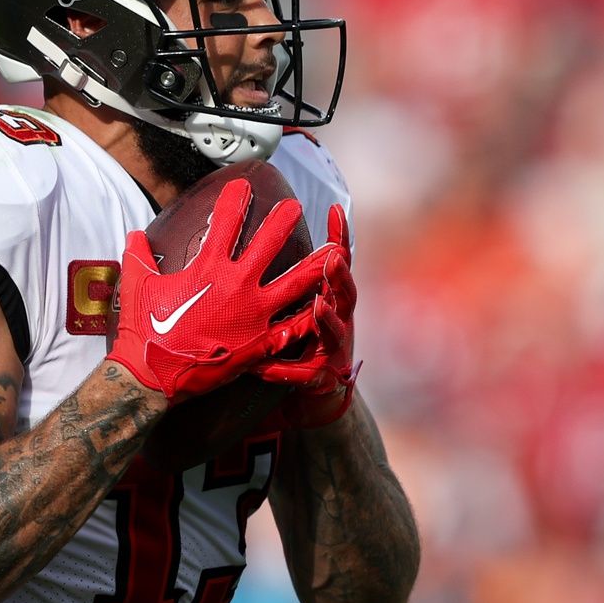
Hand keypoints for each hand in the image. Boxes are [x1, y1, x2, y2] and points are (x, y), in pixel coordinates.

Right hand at [109, 179, 339, 402]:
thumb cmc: (144, 330)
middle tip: (295, 207)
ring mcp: (254, 314)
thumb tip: (134, 235)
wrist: (153, 376)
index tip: (243, 185)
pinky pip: (293, 327)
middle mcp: (236, 285)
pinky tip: (325, 306)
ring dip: (315, 265)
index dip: (235, 200)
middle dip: (283, 221)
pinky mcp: (261, 342)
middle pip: (269, 244)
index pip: (225, 222)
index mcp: (208, 268)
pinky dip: (310, 316)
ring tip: (334, 251)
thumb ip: (138, 256)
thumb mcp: (136, 285)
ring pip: (295, 283)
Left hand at [258, 204, 357, 427]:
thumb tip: (258, 238)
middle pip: (345, 293)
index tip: (334, 208)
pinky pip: (304, 375)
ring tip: (319, 305)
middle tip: (333, 257)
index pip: (337, 264)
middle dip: (341, 275)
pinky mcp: (319, 379)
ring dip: (328, 318)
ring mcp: (332, 350)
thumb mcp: (296, 305)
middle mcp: (338, 321)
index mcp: (331, 299)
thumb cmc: (302, 341)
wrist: (313, 394)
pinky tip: (280, 369)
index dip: (340, 237)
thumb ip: (287, 277)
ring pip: (335, 332)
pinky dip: (290, 371)